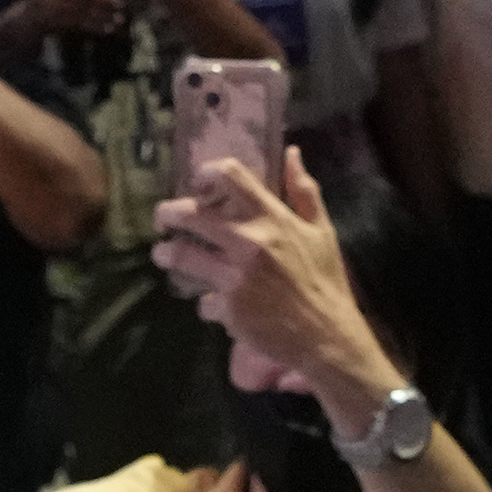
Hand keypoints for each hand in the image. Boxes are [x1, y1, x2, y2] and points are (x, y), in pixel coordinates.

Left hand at [152, 147, 401, 409]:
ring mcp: (236, 277)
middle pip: (189, 214)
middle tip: (162, 220)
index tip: (198, 182)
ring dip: (166, 254)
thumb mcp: (322, 232)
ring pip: (181, 256)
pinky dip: (205, 304)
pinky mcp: (229, 309)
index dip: (205, 172)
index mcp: (273, 218)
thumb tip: (292, 152)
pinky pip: (202, 302)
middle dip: (166, 214)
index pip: (230, 175)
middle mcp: (250, 242)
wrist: (329, 338)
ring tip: (163, 255)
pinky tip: (210, 306)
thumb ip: (304, 191)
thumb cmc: (326, 282)